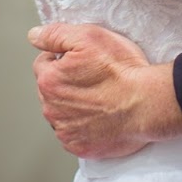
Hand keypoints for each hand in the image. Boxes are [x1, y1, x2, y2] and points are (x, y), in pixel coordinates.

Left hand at [29, 22, 174, 158]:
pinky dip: (83, 126)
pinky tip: (100, 117)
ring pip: (61, 113)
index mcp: (49, 81)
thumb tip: (34, 35)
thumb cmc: (121, 70)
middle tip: (93, 77)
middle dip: (65, 82)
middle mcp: (51, 109)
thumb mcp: (88, 37)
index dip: (62, 58)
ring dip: (72, 106)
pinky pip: (74, 134)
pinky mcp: (80, 147)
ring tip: (99, 97)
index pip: (43, 63)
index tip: (82, 60)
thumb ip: (55, 34)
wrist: (147, 103)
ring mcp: (66, 131)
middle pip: (50, 90)